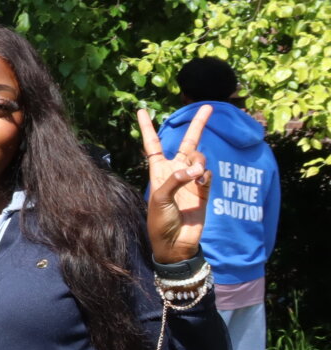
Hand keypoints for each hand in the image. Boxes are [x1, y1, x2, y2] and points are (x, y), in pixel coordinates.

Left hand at [137, 106, 212, 263]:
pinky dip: (205, 174)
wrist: (176, 243)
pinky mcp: (204, 190)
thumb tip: (194, 170)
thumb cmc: (159, 221)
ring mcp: (191, 180)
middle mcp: (175, 171)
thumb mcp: (159, 199)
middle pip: (186, 142)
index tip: (141, 110)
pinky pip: (208, 173)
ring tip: (195, 175)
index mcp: (158, 171)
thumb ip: (175, 180)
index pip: (152, 144)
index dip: (147, 127)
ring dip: (199, 160)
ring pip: (199, 156)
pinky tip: (201, 182)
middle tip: (208, 106)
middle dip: (197, 125)